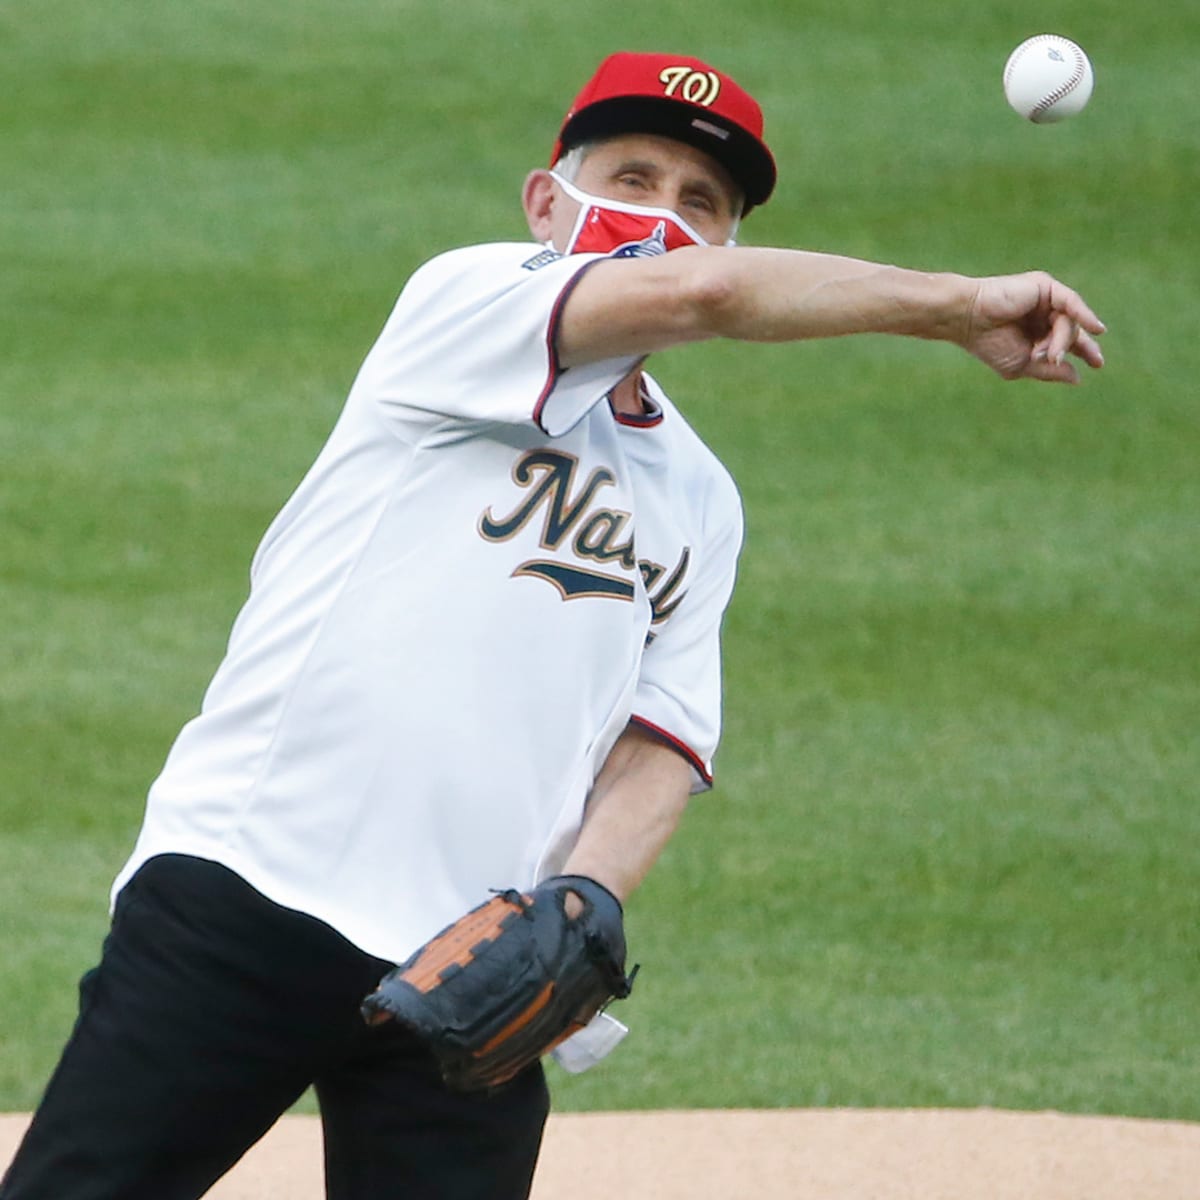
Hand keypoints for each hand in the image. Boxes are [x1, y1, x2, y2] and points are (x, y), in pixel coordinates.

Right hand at [963, 271, 1105, 383]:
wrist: (967, 319)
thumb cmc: (987, 343)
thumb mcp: (1021, 364)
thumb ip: (1049, 370)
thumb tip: (1077, 378)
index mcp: (1037, 331)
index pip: (1068, 340)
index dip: (1084, 351)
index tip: (1096, 365)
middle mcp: (1044, 313)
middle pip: (1071, 332)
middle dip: (1065, 348)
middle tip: (1051, 360)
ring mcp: (1045, 298)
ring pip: (1069, 322)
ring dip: (1060, 340)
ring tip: (1043, 352)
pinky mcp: (1044, 287)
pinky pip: (1072, 302)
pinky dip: (1084, 315)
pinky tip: (1096, 329)